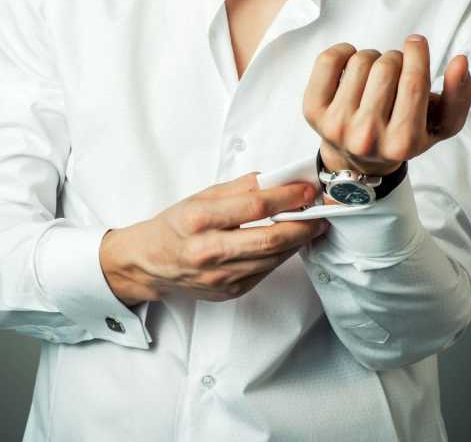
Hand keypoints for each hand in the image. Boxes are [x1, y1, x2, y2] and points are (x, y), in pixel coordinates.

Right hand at [99, 173, 329, 304]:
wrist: (149, 262)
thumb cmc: (176, 225)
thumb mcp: (202, 197)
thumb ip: (241, 187)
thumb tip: (278, 179)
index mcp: (199, 219)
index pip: (256, 206)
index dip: (289, 197)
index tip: (308, 190)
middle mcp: (208, 250)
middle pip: (271, 238)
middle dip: (304, 224)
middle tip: (321, 212)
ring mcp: (220, 276)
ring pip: (274, 257)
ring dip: (298, 240)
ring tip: (310, 224)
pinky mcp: (229, 292)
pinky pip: (265, 270)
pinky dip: (280, 255)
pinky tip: (287, 242)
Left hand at [302, 34, 470, 179]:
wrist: (357, 159)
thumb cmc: (402, 136)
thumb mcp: (440, 125)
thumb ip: (460, 96)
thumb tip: (460, 62)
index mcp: (402, 142)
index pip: (413, 83)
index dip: (417, 54)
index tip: (416, 42)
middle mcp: (367, 137)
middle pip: (386, 67)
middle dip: (395, 58)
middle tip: (394, 69)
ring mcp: (336, 125)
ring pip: (360, 60)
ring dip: (371, 57)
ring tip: (374, 74)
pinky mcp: (313, 111)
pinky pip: (328, 60)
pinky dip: (342, 51)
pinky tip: (351, 63)